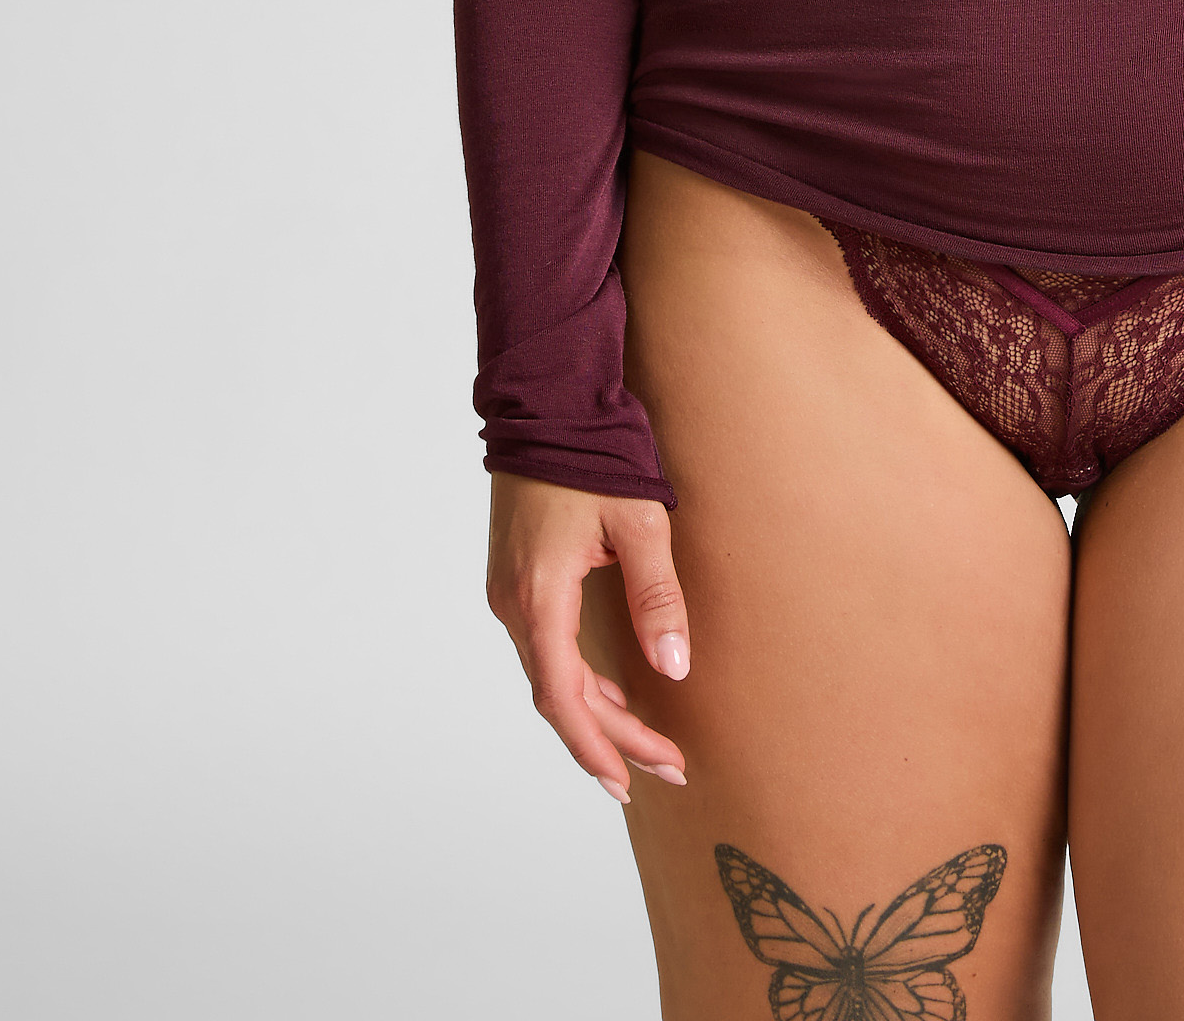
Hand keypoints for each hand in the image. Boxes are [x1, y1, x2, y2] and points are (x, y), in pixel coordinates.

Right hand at [486, 472, 692, 803]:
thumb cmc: (595, 455)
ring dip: (595, 708)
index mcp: (540, 596)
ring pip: (550, 672)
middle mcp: (514, 603)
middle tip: (666, 767)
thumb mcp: (640, 523)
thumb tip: (674, 666)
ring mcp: (509, 591)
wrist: (546, 401)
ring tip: (645, 743)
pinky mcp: (515, 577)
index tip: (630, 782)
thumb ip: (656, 597)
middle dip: (611, 736)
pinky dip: (576, 676)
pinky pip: (544, 646)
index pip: (564, 697)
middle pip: (559, 693)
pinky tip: (611, 688)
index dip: (597, 745)